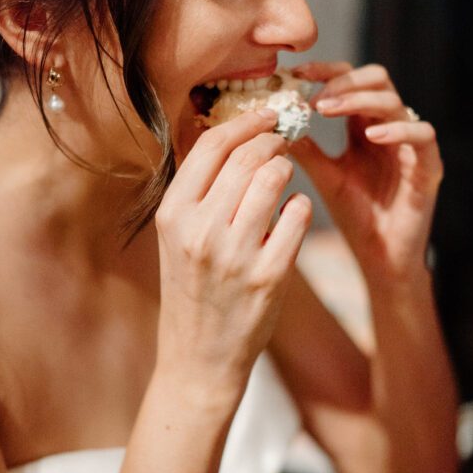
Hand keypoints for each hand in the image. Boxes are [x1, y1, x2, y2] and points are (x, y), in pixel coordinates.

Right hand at [155, 109, 311, 400]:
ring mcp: (235, 254)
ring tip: (285, 175)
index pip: (211, 145)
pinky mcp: (268, 276)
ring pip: (275, 178)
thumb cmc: (192, 288)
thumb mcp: (177, 235)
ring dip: (287, 169)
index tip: (265, 114)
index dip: (244, 121)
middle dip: (273, 140)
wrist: (198, 357)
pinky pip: (297, 216)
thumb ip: (197, 188)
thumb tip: (226, 131)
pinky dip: (300, 206)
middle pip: (247, 156)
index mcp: (173, 214)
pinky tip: (293, 211)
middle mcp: (199, 231)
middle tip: (284, 139)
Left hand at [290, 61, 442, 281]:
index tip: (295, 74)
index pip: (350, 81)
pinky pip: (423, 135)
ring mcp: (411, 145)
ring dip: (359, 100)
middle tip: (312, 93)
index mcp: (364, 126)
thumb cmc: (355, 215)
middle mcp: (390, 127)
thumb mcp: (324, 176)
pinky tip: (371, 135)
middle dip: (343, 80)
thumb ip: (306, 149)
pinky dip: (398, 129)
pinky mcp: (429, 166)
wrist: (380, 257)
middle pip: (376, 79)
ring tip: (328, 109)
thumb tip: (274, 122)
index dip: (325, 71)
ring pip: (395, 102)